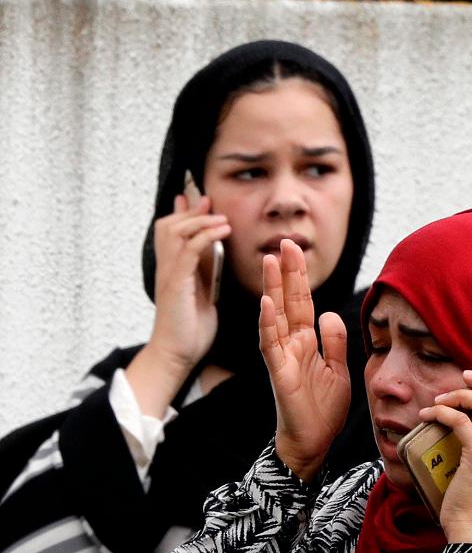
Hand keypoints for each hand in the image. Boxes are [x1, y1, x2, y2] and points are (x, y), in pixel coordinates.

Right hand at [147, 194, 230, 373]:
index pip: (170, 231)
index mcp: (173, 269)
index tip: (200, 199)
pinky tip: (222, 231)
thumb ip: (204, 270)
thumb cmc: (191, 327)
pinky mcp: (176, 284)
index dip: (183, 212)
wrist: (178, 353)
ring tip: (221, 218)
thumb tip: (213, 249)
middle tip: (209, 202)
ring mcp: (169, 274)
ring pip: (175, 232)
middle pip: (169, 225)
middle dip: (190, 211)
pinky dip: (205, 236)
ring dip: (200, 220)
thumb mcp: (202, 292)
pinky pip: (188, 250)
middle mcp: (167, 268)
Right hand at [260, 240, 351, 482]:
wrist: (313, 443)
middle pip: (289, 302)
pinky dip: (268, 326)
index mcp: (307, 342)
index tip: (295, 249)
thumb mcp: (338, 370)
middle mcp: (292, 345)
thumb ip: (334, 342)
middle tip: (284, 242)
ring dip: (272, 290)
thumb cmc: (322, 410)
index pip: (303, 303)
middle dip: (287, 273)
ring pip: (275, 317)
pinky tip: (266, 305)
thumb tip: (331, 312)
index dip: (300, 277)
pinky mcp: (280, 374)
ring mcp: (283, 358)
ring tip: (270, 262)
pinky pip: (271, 347)